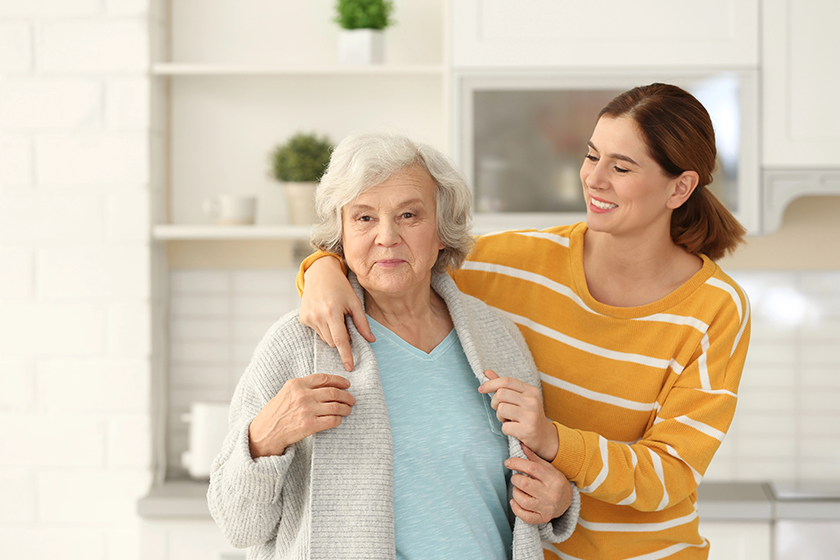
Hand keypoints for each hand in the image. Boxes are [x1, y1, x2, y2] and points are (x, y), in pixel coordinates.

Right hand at [248, 374, 355, 457]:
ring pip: (335, 406)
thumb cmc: (276, 412)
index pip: (324, 378)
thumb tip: (327, 385)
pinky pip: (332, 420)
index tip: (347, 384)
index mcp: (296, 384)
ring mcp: (306, 410)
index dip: (339, 381)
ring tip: (348, 410)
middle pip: (333, 392)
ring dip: (345, 408)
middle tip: (352, 399)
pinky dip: (338, 420)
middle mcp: (302, 395)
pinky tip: (338, 420)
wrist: (265, 432)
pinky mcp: (309, 425)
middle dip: (346, 396)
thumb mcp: (286, 392)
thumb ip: (303, 386)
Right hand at [299, 256, 373, 370]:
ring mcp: (308, 318)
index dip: (346, 355)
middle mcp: (317, 316)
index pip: (340, 340)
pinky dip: (324, 328)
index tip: (350, 367)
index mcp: (332, 312)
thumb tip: (371, 340)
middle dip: (342, 338)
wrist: (320, 273)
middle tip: (346, 322)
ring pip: (325, 339)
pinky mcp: (303, 318)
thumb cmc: (340, 287)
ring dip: (333, 334)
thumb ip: (362, 323)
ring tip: (335, 316)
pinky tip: (325, 314)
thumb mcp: (355, 302)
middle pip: (333, 342)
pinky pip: (318, 332)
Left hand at [479, 369, 557, 461]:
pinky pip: (505, 427)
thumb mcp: (520, 398)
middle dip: (495, 403)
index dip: (490, 384)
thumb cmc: (528, 415)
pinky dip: (505, 429)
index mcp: (531, 391)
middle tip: (501, 410)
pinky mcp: (528, 430)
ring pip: (501, 409)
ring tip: (508, 420)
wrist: (545, 437)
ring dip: (500, 417)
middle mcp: (532, 401)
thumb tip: (487, 372)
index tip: (481, 389)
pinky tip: (513, 430)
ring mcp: (531, 416)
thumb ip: (504, 386)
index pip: (506, 381)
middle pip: (501, 394)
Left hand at [506, 444, 572, 524]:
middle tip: (515, 478)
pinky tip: (515, 501)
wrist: (568, 501)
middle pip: (525, 484)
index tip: (508, 462)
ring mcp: (547, 508)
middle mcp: (551, 494)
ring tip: (517, 489)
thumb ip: (534, 458)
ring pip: (523, 500)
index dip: (517, 463)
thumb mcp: (548, 468)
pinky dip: (516, 509)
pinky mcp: (543, 518)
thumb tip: (521, 444)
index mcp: (553, 478)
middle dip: (515, 479)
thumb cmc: (555, 481)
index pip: (532, 468)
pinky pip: (525, 516)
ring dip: (515, 493)